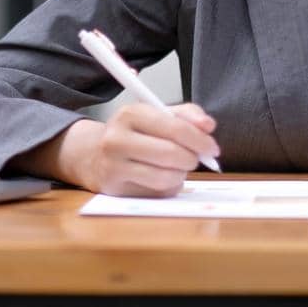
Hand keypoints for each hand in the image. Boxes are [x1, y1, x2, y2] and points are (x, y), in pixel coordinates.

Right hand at [59, 103, 219, 196]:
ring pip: (166, 177)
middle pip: (171, 154)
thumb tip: (208, 126)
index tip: (212, 148)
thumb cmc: (135, 133)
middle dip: (192, 158)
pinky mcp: (116, 189)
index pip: (174, 128)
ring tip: (176, 167)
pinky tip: (161, 177)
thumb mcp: (157, 115)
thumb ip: (187, 116)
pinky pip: (157, 193)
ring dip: (181, 174)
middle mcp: (117, 139)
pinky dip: (169, 186)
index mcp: (130, 113)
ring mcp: (113, 166)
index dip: (200, 140)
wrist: (95, 155)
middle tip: (195, 159)